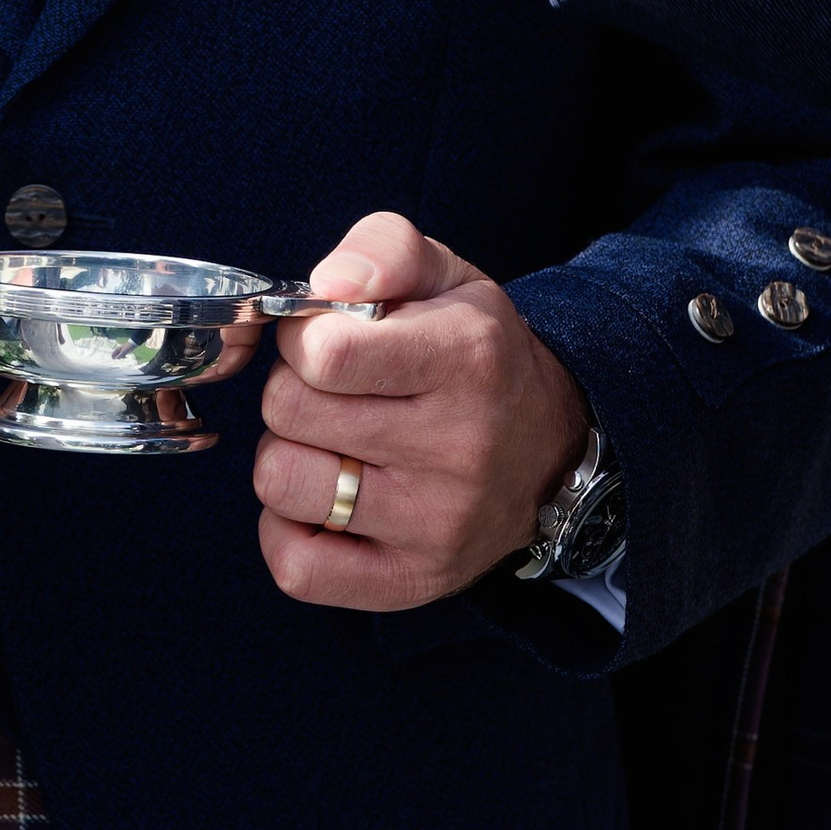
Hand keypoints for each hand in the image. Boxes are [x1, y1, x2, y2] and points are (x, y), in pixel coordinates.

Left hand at [257, 214, 589, 609]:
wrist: (549, 448)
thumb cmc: (476, 355)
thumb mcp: (446, 276)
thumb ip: (382, 250)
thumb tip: (325, 284)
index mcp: (467, 358)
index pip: (323, 352)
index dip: (304, 338)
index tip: (329, 342)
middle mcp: (458, 446)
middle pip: (289, 412)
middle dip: (296, 390)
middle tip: (337, 394)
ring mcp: (436, 523)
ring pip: (281, 482)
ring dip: (290, 455)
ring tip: (334, 445)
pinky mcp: (412, 579)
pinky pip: (297, 568)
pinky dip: (289, 530)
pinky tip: (326, 503)